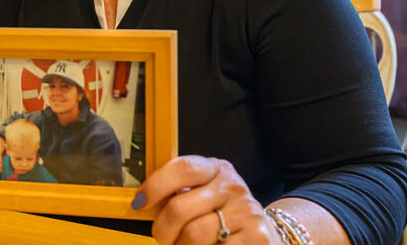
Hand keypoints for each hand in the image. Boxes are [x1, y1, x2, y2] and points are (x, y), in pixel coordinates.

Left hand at [133, 156, 282, 244]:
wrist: (267, 235)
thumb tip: (141, 201)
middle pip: (180, 208)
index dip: (156, 185)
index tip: (140, 203)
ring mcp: (246, 212)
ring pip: (193, 235)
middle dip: (163, 229)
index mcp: (216, 169)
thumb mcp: (205, 195)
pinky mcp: (257, 238)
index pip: (183, 168)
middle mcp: (233, 187)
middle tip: (163, 238)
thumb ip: (180, 193)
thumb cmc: (225, 216)